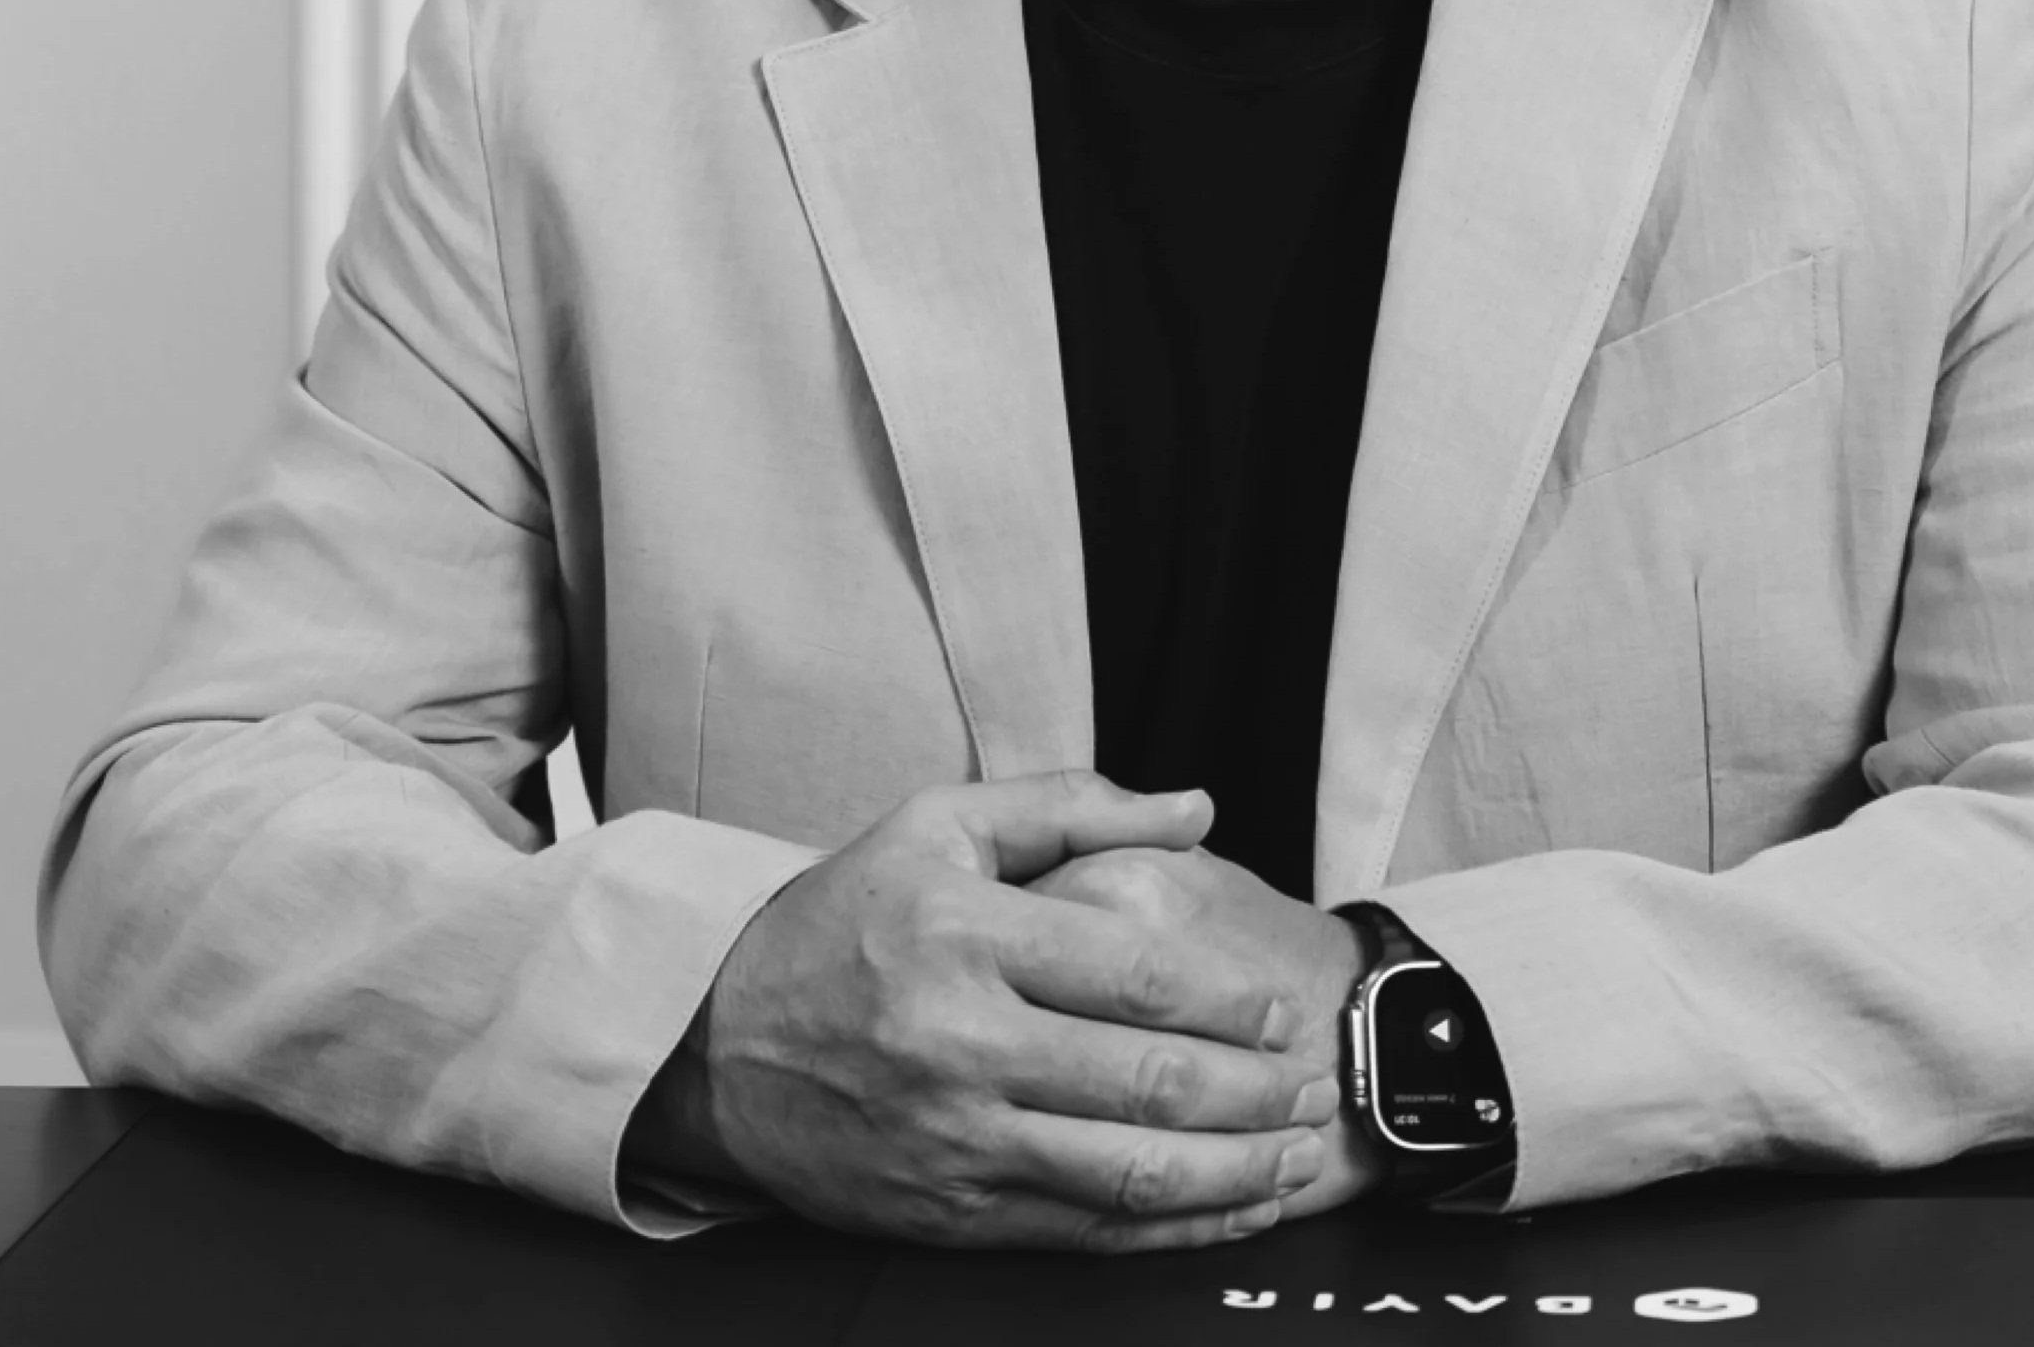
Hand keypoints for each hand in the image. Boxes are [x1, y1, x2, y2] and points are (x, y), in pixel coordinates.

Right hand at [628, 773, 1336, 1250]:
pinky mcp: (951, 1212)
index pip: (1136, 973)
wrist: (717, 1044)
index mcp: (966, 934)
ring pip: (1128, 1170)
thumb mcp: (939, 825)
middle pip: (1147, 1080)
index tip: (1286, 1005)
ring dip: (1235, 1170)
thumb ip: (1074, 804)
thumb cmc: (842, 920)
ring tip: (1297, 1152)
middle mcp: (962, 1042)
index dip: (1232, 997)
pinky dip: (1172, 1228)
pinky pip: (1085, 1229)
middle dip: (1255, 1090)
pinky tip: (1230, 1207)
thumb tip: (1195, 805)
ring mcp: (956, 1139)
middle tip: (1316, 1082)